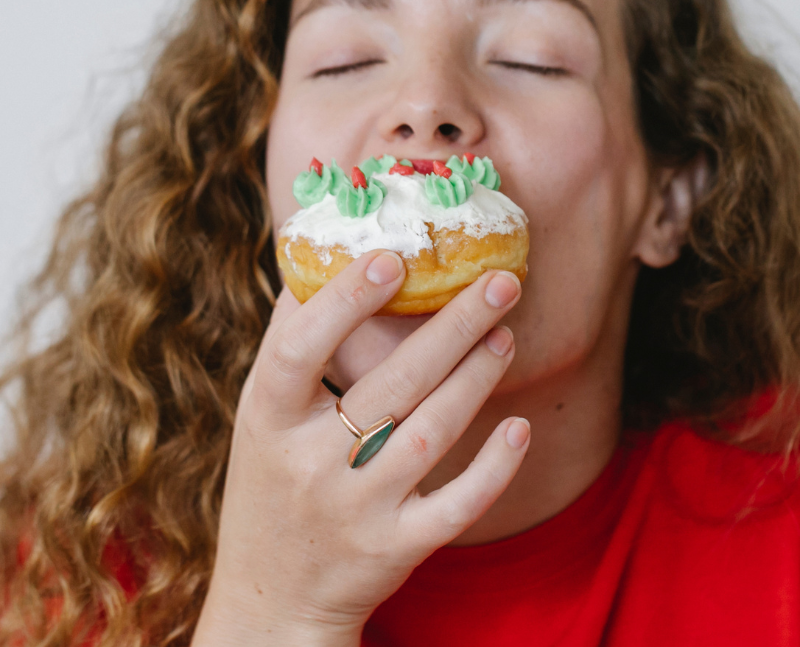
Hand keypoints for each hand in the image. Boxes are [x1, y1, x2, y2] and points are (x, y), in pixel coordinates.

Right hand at [192, 250, 526, 645]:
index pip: (299, 350)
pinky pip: (456, 507)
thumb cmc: (268, 483)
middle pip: (393, 385)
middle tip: (501, 281)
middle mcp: (311, 464)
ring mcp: (356, 510)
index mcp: (269, 420)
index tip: (394, 260)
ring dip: (478, 378)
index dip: (344, 302)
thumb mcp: (258, 416)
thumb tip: (317, 265)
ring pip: (433, 434)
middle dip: (453, 327)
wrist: (270, 599)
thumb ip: (287, 344)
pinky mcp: (395, 549)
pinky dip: (494, 469)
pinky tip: (520, 427)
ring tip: (506, 333)